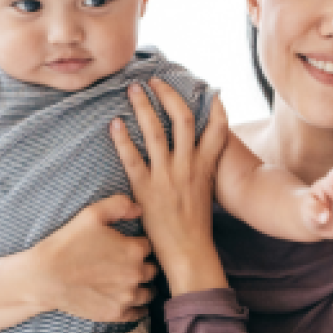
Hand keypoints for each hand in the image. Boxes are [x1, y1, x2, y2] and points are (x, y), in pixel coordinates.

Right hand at [29, 194, 158, 321]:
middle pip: (152, 269)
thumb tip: (140, 209)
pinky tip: (127, 299)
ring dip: (142, 286)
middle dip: (143, 265)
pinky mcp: (116, 313)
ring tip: (128, 282)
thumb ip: (120, 205)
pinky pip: (139, 313)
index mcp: (134, 250)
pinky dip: (137, 307)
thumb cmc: (66, 244)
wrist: (42, 278)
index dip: (138, 245)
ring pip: (149, 291)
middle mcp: (136, 274)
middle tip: (126, 264)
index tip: (125, 246)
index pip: (149, 246)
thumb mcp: (91, 215)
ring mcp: (127, 296)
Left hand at [110, 80, 229, 294]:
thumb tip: (195, 154)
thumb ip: (201, 169)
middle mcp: (188, 166)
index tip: (209, 90)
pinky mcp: (146, 188)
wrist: (189, 251)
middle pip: (182, 119)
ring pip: (156, 132)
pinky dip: (122, 139)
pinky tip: (114, 124)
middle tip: (154, 81)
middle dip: (168, 95)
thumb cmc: (196, 224)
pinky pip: (132, 157)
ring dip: (143, 107)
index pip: (217, 129)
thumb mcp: (205, 191)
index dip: (215, 107)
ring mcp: (167, 175)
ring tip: (132, 90)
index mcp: (205, 166)